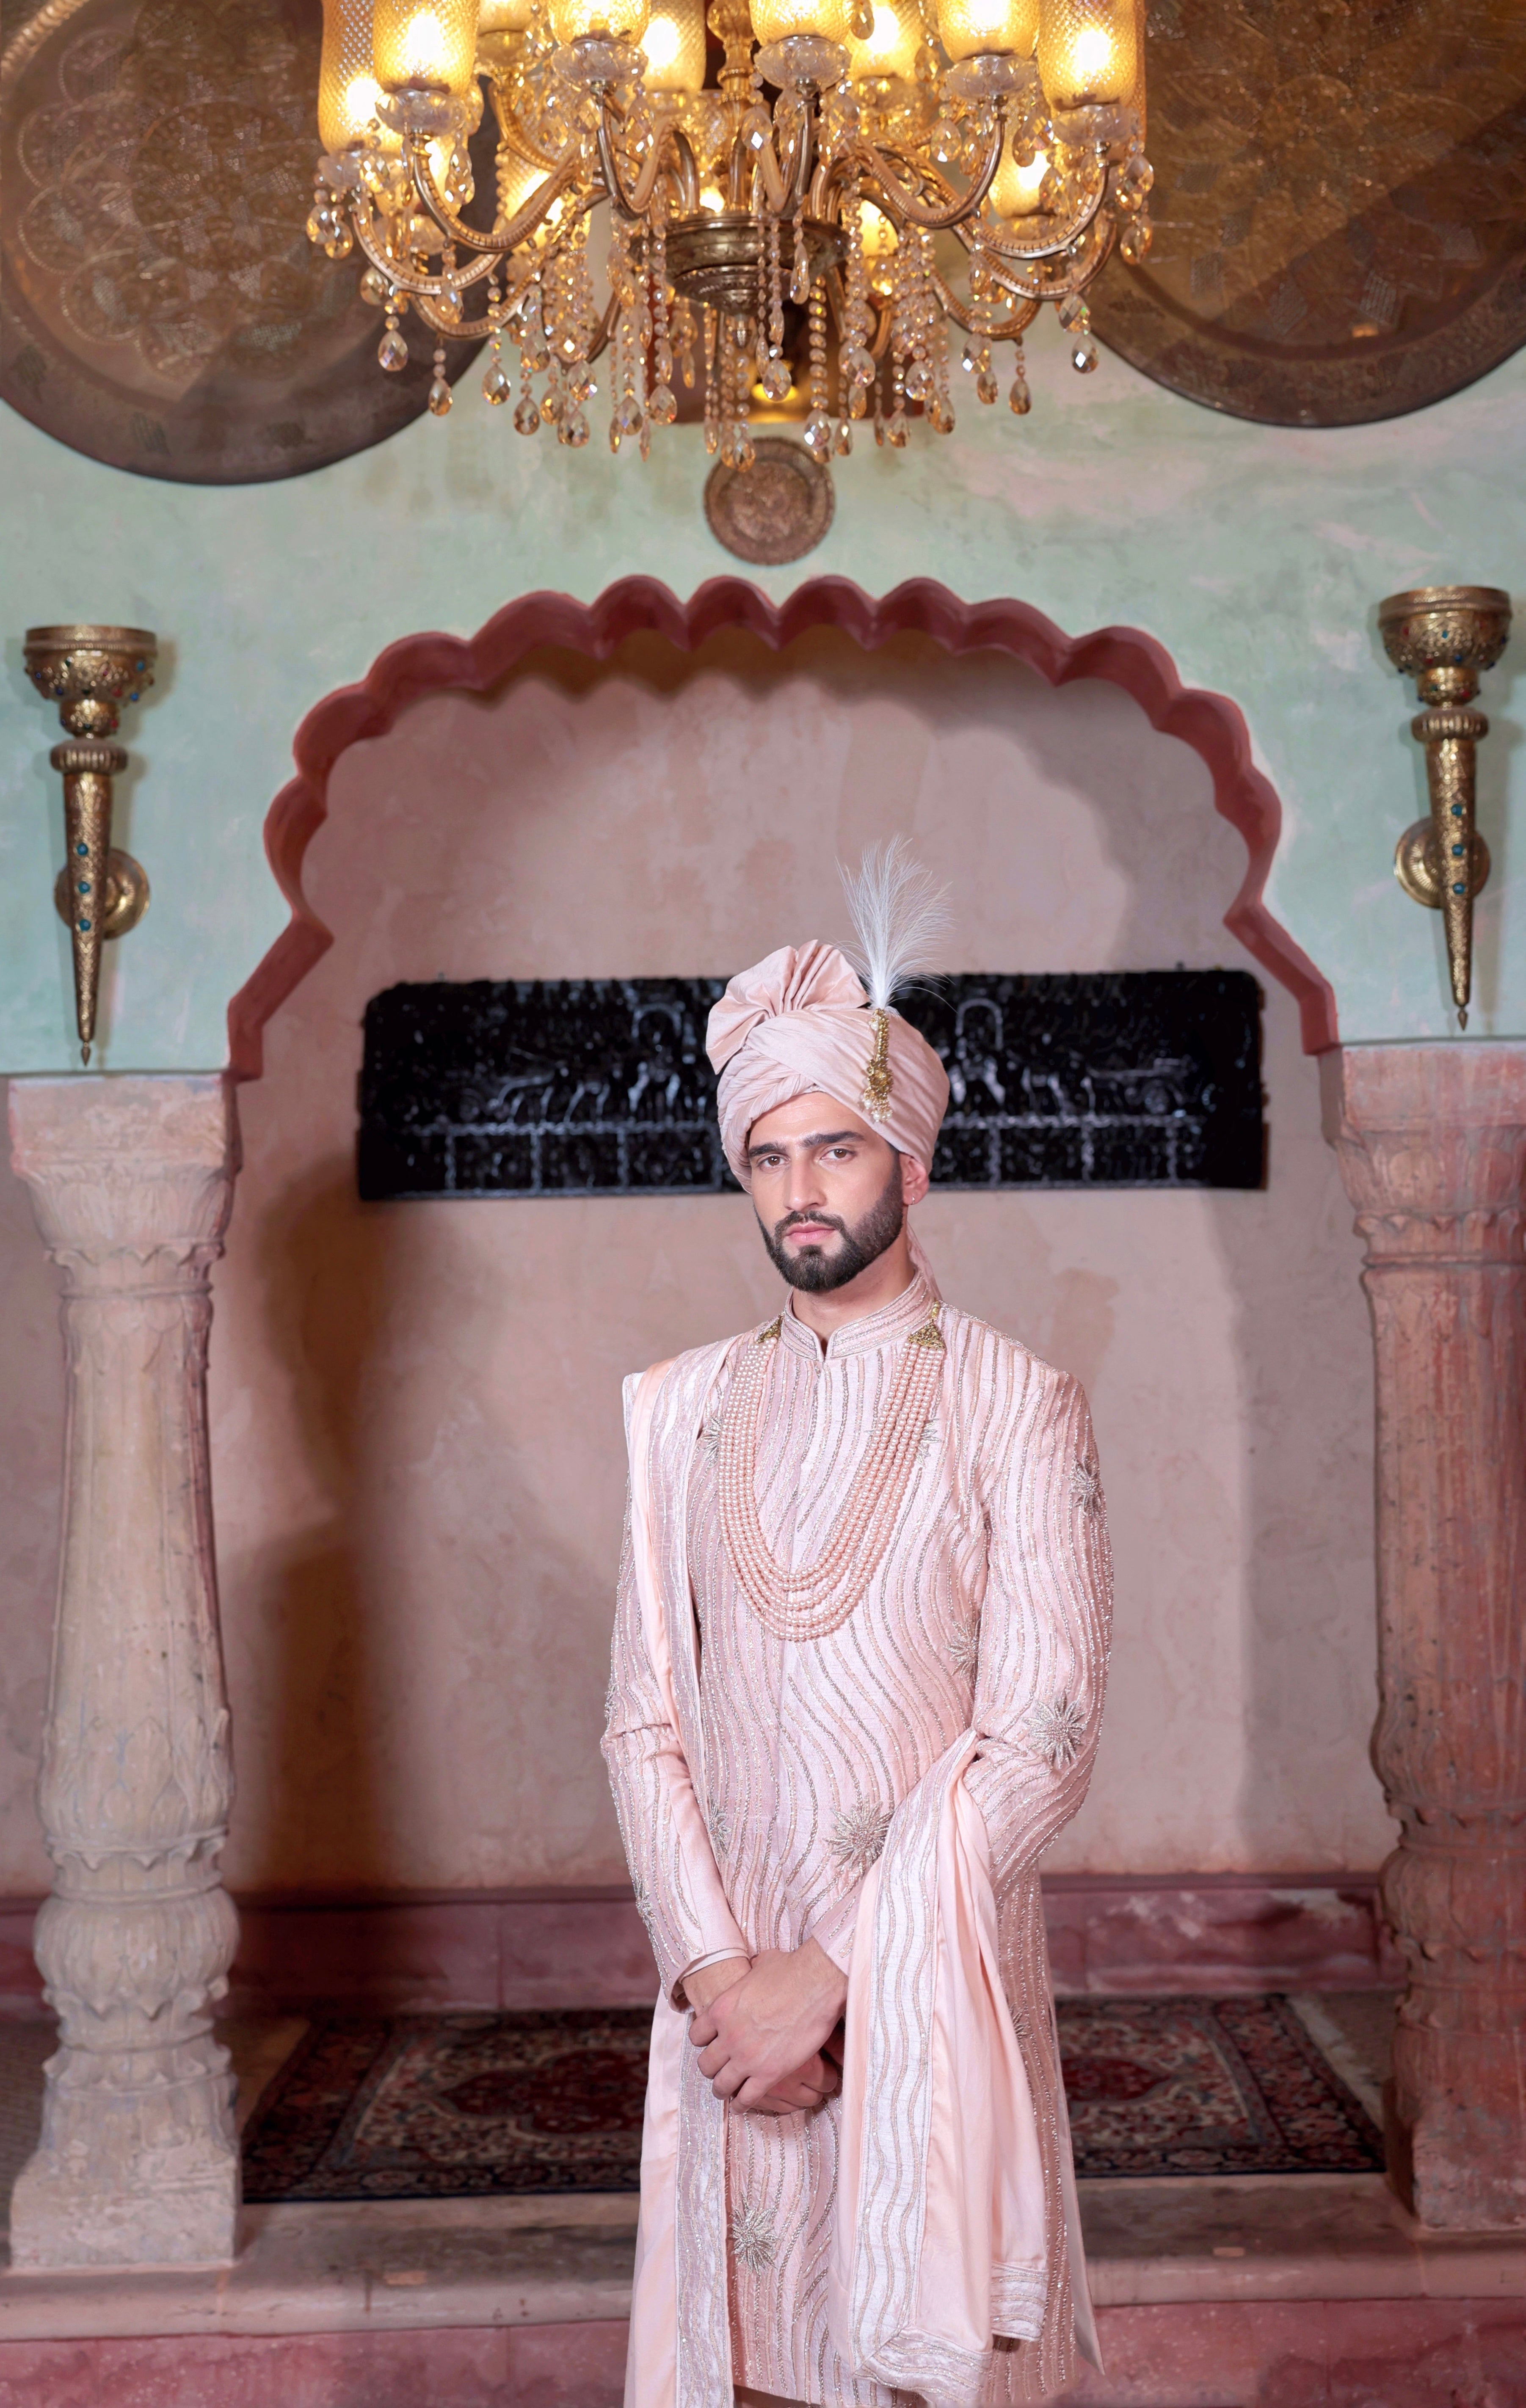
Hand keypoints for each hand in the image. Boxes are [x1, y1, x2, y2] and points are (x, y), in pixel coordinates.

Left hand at [688, 1941, 848, 2111]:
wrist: (816, 1983)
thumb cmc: (791, 1970)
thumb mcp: (758, 1965)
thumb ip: (748, 1973)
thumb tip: (752, 1966)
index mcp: (721, 2010)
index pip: (697, 2036)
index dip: (705, 2042)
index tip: (713, 2044)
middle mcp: (728, 2036)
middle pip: (706, 2064)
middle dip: (712, 2067)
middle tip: (720, 2068)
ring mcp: (747, 2057)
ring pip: (721, 2085)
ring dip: (723, 2089)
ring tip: (727, 2091)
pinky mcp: (769, 2074)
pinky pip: (746, 2098)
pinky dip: (742, 2104)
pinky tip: (743, 2103)